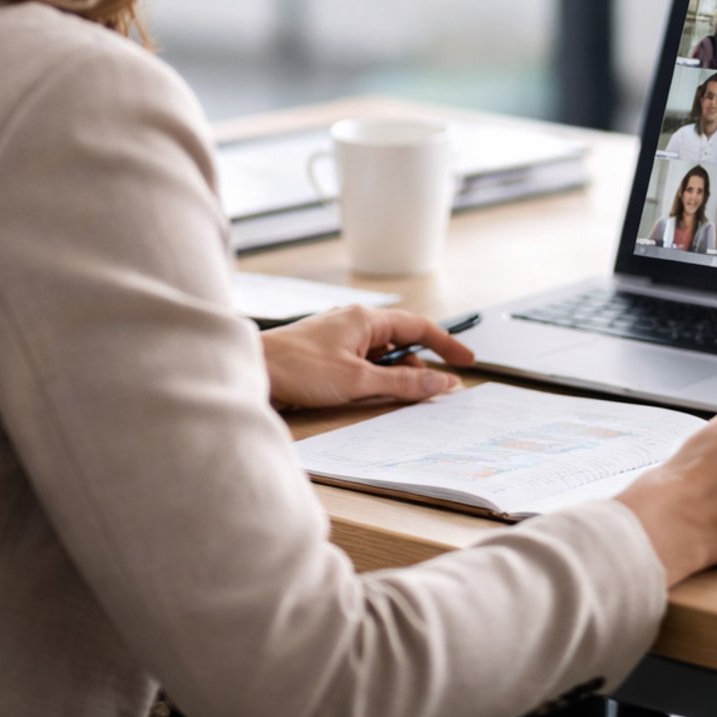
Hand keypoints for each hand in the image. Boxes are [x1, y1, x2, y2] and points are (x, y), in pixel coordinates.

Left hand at [259, 306, 476, 410]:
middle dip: (421, 365)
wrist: (251, 370)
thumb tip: (441, 383)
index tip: (466, 361)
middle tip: (438, 389)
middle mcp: (353, 323)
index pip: (419, 327)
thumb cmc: (296, 368)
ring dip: (396, 374)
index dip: (446, 344)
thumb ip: (402, 382)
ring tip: (405, 397)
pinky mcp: (325, 355)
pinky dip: (375, 378)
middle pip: (401, 341)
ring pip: (380, 355)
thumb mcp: (357, 379)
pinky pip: (362, 364)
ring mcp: (338, 338)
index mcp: (365, 319)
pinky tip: (373, 396)